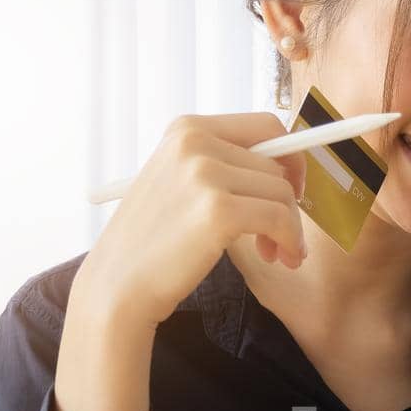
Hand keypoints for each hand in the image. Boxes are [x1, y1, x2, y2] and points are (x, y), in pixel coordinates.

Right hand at [75, 112, 308, 328]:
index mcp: (186, 128)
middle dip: (288, 202)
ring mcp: (205, 173)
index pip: (265, 126)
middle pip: (277, 163)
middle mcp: (195, 141)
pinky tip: (283, 258)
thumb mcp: (179, 182)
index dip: (289, 160)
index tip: (290, 191)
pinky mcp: (218, 210)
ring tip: (276, 253)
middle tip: (277, 238)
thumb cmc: (154, 241)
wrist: (119, 284)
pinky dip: (291, 240)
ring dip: (289, 227)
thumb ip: (223, 165)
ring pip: (282, 192)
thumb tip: (287, 166)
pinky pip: (280, 218)